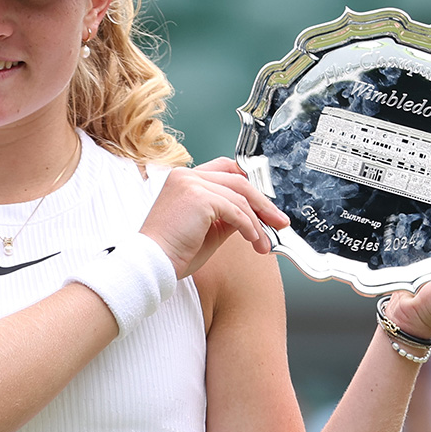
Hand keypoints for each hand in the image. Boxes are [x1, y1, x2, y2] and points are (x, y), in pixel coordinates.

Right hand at [140, 158, 289, 279]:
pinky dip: (249, 227)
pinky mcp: (199, 197)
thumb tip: (253, 216)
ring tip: (264, 243)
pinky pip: (235, 210)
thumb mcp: (207, 229)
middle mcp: (186, 175)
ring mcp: (191, 183)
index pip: (225, 168)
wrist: (152, 263)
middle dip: (262, 203)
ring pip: (240, 196)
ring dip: (257, 221)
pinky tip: (253, 241)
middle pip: (238, 180)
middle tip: (278, 222)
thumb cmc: (173, 251)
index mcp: (184, 178)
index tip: (264, 204)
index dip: (248, 183)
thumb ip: (227, 215)